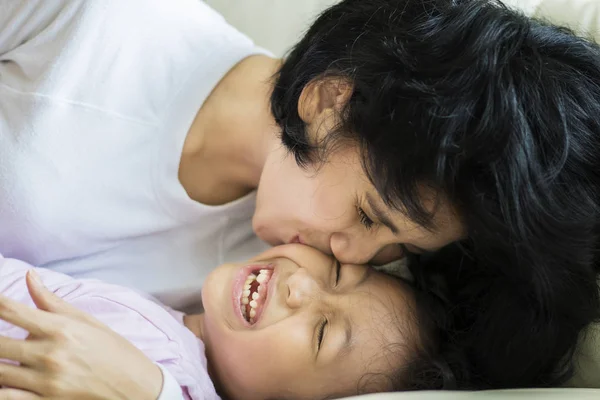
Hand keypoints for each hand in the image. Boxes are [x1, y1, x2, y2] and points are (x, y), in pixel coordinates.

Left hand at [0, 270, 162, 399]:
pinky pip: (8, 398)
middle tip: (0, 335)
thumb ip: (52, 301)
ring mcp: (46, 381)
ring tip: (7, 355)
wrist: (135, 387)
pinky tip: (5, 380)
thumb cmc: (113, 350)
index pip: (11, 310)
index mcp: (61, 329)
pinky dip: (2, 388)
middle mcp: (50, 354)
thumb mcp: (87, 321)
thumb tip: (30, 276)